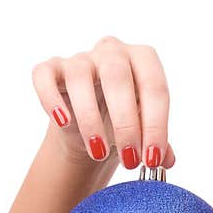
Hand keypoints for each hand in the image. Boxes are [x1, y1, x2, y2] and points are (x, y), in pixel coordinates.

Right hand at [31, 36, 177, 168]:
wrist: (89, 126)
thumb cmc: (123, 122)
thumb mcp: (145, 131)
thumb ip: (158, 142)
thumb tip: (166, 160)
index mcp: (144, 60)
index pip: (155, 87)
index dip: (156, 125)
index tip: (152, 158)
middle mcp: (113, 52)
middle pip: (118, 78)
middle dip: (126, 124)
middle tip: (130, 159)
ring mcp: (80, 58)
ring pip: (80, 78)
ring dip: (90, 119)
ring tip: (99, 152)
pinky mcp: (51, 69)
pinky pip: (45, 76)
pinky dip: (51, 99)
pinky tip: (63, 122)